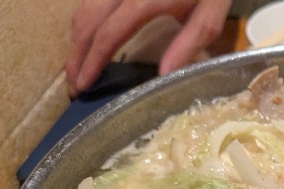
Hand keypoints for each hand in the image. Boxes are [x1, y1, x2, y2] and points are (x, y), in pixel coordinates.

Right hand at [66, 0, 231, 96]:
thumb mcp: (209, 16)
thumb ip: (188, 44)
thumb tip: (163, 76)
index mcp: (144, 0)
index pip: (108, 34)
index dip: (93, 61)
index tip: (84, 85)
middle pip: (86, 21)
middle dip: (76, 55)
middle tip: (74, 85)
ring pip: (83, 9)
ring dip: (77, 40)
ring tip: (78, 68)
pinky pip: (91, 0)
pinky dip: (85, 24)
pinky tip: (89, 43)